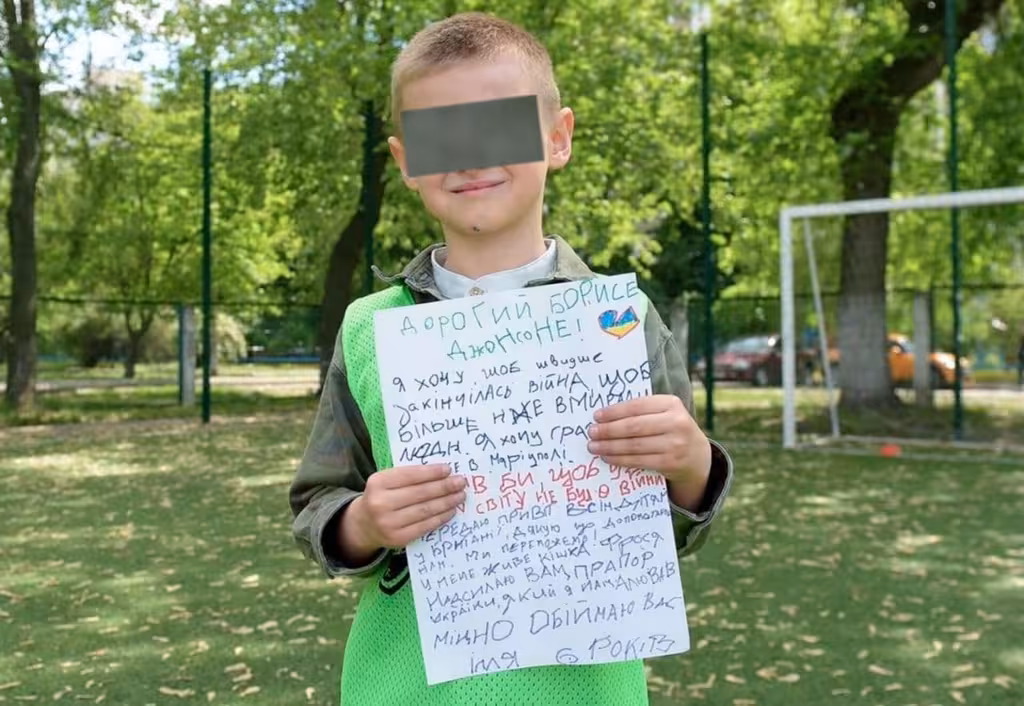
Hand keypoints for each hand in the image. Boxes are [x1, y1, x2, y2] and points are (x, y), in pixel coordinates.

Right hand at [341, 464, 466, 557]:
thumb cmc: (382, 496)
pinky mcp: (397, 538)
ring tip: (460, 496)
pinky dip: (441, 517)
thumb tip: (443, 473)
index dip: (431, 473)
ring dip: (447, 502)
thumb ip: (408, 475)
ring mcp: (388, 523)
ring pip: (425, 510)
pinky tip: (451, 511)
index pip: (410, 475)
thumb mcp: (386, 481)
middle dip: (444, 487)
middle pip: (420, 493)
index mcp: (378, 483)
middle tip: (461, 482)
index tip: (449, 469)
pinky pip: (425, 526)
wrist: (364, 524)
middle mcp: (380, 503)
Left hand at [587, 395, 711, 504]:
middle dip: (609, 430)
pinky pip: (639, 461)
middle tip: (592, 433)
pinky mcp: (671, 463)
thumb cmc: (671, 429)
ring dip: (610, 447)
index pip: (637, 406)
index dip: (614, 411)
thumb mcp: (664, 413)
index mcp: (672, 403)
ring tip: (594, 446)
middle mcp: (676, 422)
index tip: (596, 416)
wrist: (697, 455)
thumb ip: (642, 411)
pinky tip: (607, 457)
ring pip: (634, 445)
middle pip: (634, 426)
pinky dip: (620, 459)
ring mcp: (675, 444)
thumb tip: (604, 416)